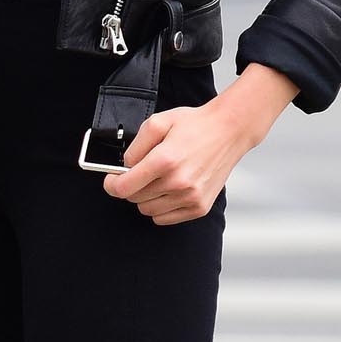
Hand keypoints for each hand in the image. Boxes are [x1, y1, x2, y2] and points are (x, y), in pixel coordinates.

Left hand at [102, 67, 296, 224]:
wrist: (229, 131)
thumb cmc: (196, 126)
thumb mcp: (158, 122)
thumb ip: (135, 146)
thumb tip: (124, 167)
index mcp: (164, 160)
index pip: (124, 187)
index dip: (111, 184)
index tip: (111, 180)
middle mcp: (178, 182)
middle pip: (134, 198)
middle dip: (132, 186)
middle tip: (141, 172)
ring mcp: (190, 197)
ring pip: (148, 210)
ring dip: (146, 197)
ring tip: (158, 179)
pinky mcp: (199, 207)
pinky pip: (165, 219)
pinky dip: (161, 208)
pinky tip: (168, 190)